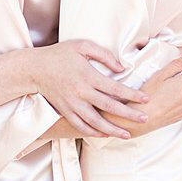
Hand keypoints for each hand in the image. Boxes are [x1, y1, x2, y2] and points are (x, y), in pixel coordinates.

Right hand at [27, 39, 148, 138]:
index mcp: (88, 76)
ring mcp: (72, 104)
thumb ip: (104, 55)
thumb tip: (121, 68)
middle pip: (109, 107)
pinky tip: (104, 134)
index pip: (115, 88)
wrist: (34, 69)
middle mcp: (81, 92)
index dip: (132, 95)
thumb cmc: (60, 54)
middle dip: (129, 114)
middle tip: (144, 118)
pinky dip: (93, 132)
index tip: (146, 99)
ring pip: (96, 122)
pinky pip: (81, 126)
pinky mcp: (65, 111)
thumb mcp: (82, 46)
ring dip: (113, 129)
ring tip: (127, 134)